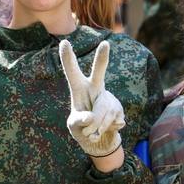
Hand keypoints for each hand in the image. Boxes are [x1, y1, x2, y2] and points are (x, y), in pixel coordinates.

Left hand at [59, 40, 124, 157]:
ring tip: (92, 132)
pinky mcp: (120, 110)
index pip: (72, 73)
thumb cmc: (82, 129)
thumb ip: (78, 121)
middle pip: (99, 74)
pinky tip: (106, 130)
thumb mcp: (74, 126)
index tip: (64, 42)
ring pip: (101, 112)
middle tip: (105, 44)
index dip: (68, 58)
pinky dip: (105, 132)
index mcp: (79, 89)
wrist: (101, 141)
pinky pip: (111, 122)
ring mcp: (110, 99)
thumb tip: (91, 117)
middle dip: (102, 59)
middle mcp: (96, 89)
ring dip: (95, 129)